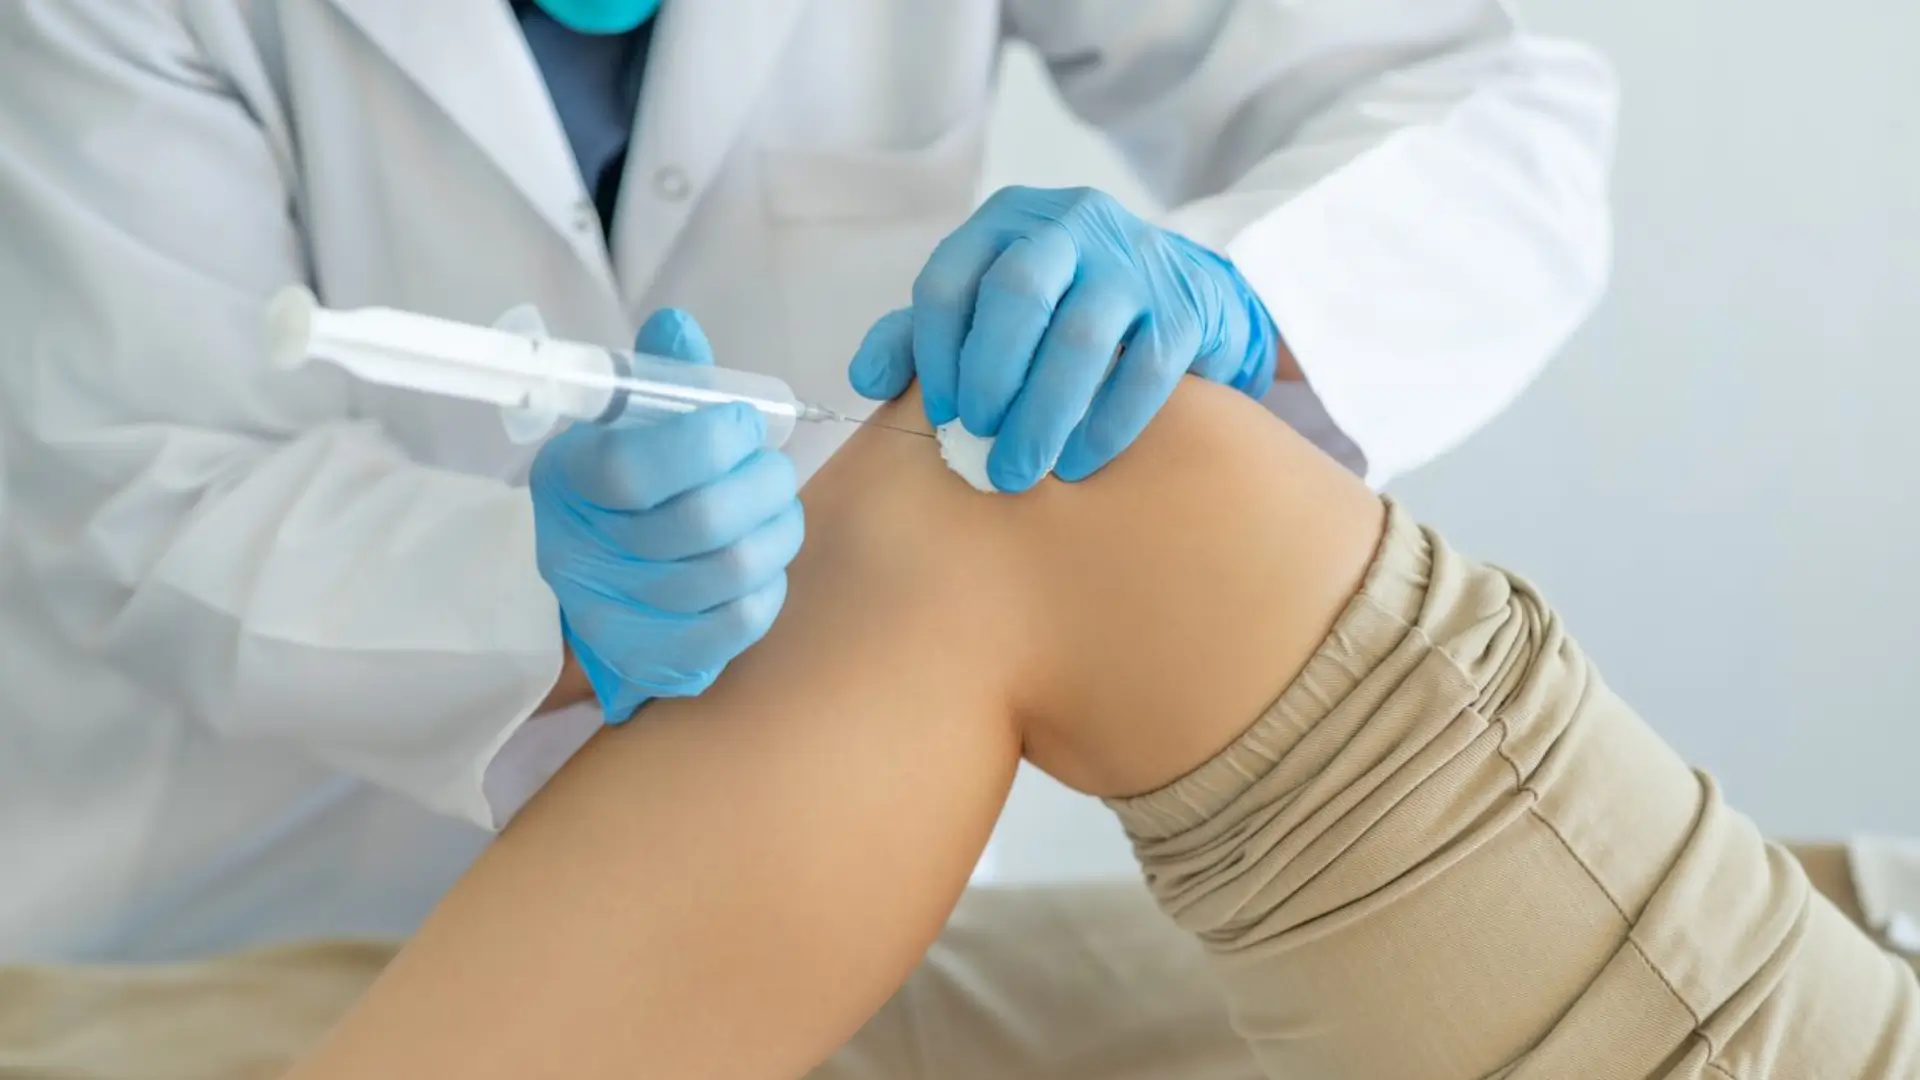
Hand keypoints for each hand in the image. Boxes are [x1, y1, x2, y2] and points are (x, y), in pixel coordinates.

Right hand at [531, 310, 803, 722]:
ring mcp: (617, 616)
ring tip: (774, 507)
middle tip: (771, 467)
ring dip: (778, 527)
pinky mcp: (658, 659)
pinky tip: (760, 557)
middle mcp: (581, 554)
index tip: (744, 423)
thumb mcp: (628, 422)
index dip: (709, 440)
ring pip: (736, 568)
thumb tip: (678, 327)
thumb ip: (663, 376)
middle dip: (764, 482)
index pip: (637, 467)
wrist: (597, 584)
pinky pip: (745, 619)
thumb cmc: (625, 490)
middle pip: (703, 521)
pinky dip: (770, 580)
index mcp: (569, 480)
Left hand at [848, 185, 1279, 492]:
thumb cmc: (1063, 304)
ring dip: (1043, 413)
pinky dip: (1106, 424)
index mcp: (1006, 221)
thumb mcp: (988, 302)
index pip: (949, 278)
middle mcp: (1070, 225)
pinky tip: (1078, 462)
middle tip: (976, 438)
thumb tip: (866, 378)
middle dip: (989, 376)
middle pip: (1016, 293)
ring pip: (1081, 336)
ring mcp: (1133, 260)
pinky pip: (1146, 369)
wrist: (1187, 291)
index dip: (935, 353)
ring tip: (1020, 469)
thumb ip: (922, 334)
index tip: (940, 413)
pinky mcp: (1185, 304)